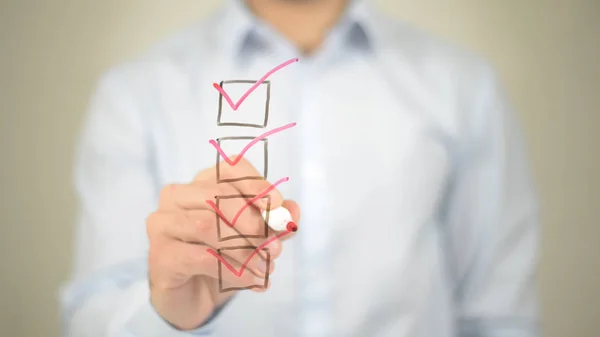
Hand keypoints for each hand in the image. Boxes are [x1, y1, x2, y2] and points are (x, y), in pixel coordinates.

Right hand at [146, 157, 299, 329]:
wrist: (195, 297)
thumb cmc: (224, 258)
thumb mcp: (256, 240)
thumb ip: (273, 224)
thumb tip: (293, 210)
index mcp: (203, 182)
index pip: (231, 169)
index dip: (257, 184)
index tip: (279, 205)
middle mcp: (177, 196)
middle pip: (218, 195)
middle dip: (253, 222)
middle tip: (276, 248)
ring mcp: (163, 223)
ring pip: (207, 225)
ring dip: (244, 249)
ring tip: (266, 268)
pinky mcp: (159, 254)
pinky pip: (200, 257)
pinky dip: (232, 270)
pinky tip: (251, 280)